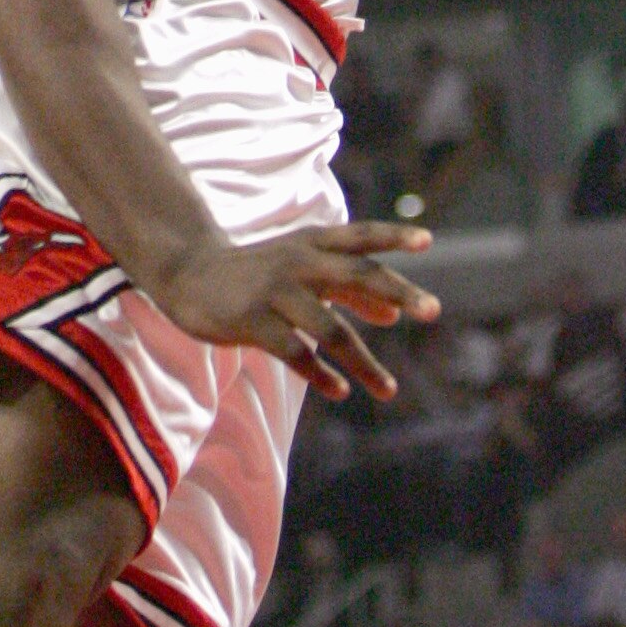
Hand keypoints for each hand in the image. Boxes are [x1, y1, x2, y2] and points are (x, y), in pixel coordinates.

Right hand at [156, 220, 438, 402]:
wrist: (190, 274)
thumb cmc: (257, 272)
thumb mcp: (302, 268)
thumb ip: (347, 287)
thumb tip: (395, 313)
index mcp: (311, 244)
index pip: (359, 236)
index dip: (392, 236)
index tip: (428, 241)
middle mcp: (298, 262)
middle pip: (356, 274)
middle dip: (397, 291)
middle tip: (435, 310)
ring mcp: (275, 291)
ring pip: (330, 328)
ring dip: (364, 362)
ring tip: (389, 390)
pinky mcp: (253, 321)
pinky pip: (296, 352)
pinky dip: (321, 373)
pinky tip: (339, 391)